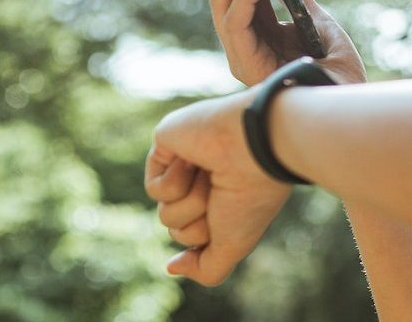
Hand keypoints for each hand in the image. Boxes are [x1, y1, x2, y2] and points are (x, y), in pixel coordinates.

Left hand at [146, 91, 291, 285]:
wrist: (257, 147)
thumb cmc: (251, 195)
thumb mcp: (234, 245)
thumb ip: (207, 268)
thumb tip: (171, 267)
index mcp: (227, 199)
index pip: (197, 236)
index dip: (208, 237)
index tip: (233, 217)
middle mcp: (207, 182)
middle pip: (178, 229)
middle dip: (198, 224)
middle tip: (223, 195)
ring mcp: (187, 162)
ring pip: (166, 213)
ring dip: (191, 202)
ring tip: (211, 175)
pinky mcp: (167, 142)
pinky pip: (155, 188)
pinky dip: (175, 183)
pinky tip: (195, 160)